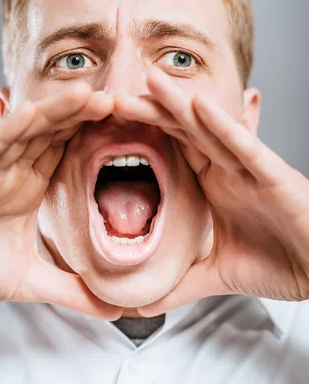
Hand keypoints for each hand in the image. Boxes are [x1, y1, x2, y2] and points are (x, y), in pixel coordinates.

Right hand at [0, 84, 120, 319]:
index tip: (127, 121)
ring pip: (24, 133)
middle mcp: (12, 172)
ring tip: (84, 94)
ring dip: (52, 112)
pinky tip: (29, 114)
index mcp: (30, 186)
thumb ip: (71, 290)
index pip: (66, 150)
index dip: (92, 133)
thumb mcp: (30, 280)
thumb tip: (114, 309)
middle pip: (51, 134)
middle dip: (81, 115)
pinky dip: (7, 130)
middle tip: (115, 99)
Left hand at [115, 68, 308, 314]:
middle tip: (111, 96)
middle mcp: (227, 168)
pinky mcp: (274, 176)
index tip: (105, 122)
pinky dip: (224, 126)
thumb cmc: (278, 261)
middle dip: (150, 111)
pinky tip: (201, 106)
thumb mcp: (215, 274)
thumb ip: (178, 284)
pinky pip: (246, 147)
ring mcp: (249, 169)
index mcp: (212, 181)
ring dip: (180, 104)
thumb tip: (138, 304)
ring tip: (150, 80)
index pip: (171, 147)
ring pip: (209, 129)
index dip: (141, 132)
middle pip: (182, 130)